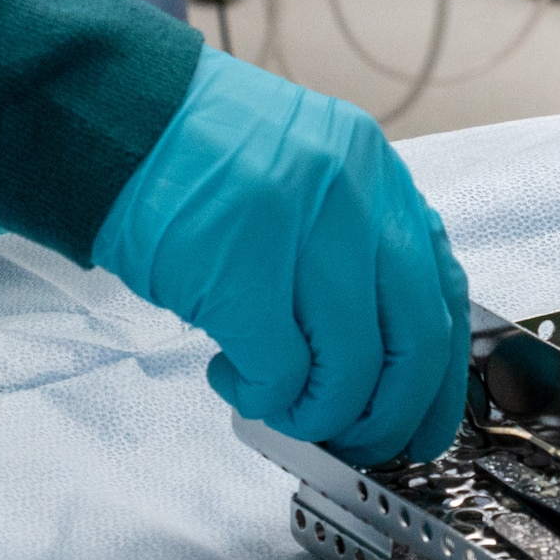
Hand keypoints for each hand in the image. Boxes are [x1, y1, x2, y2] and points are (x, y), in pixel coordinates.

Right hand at [93, 50, 469, 465]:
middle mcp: (353, 194)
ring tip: (281, 407)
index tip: (423, 419)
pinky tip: (236, 380)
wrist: (116, 118)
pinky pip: (280, 371)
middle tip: (358, 441)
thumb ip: (356, 244)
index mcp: (377, 173)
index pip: (444, 289)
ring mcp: (298, 229)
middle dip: (390, 413)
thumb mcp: (309, 176)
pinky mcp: (237, 270)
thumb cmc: (200, 158)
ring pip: (350, 367)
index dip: (440, 374)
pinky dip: (263, 398)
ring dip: (319, 413)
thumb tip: (380, 352)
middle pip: (413, 339)